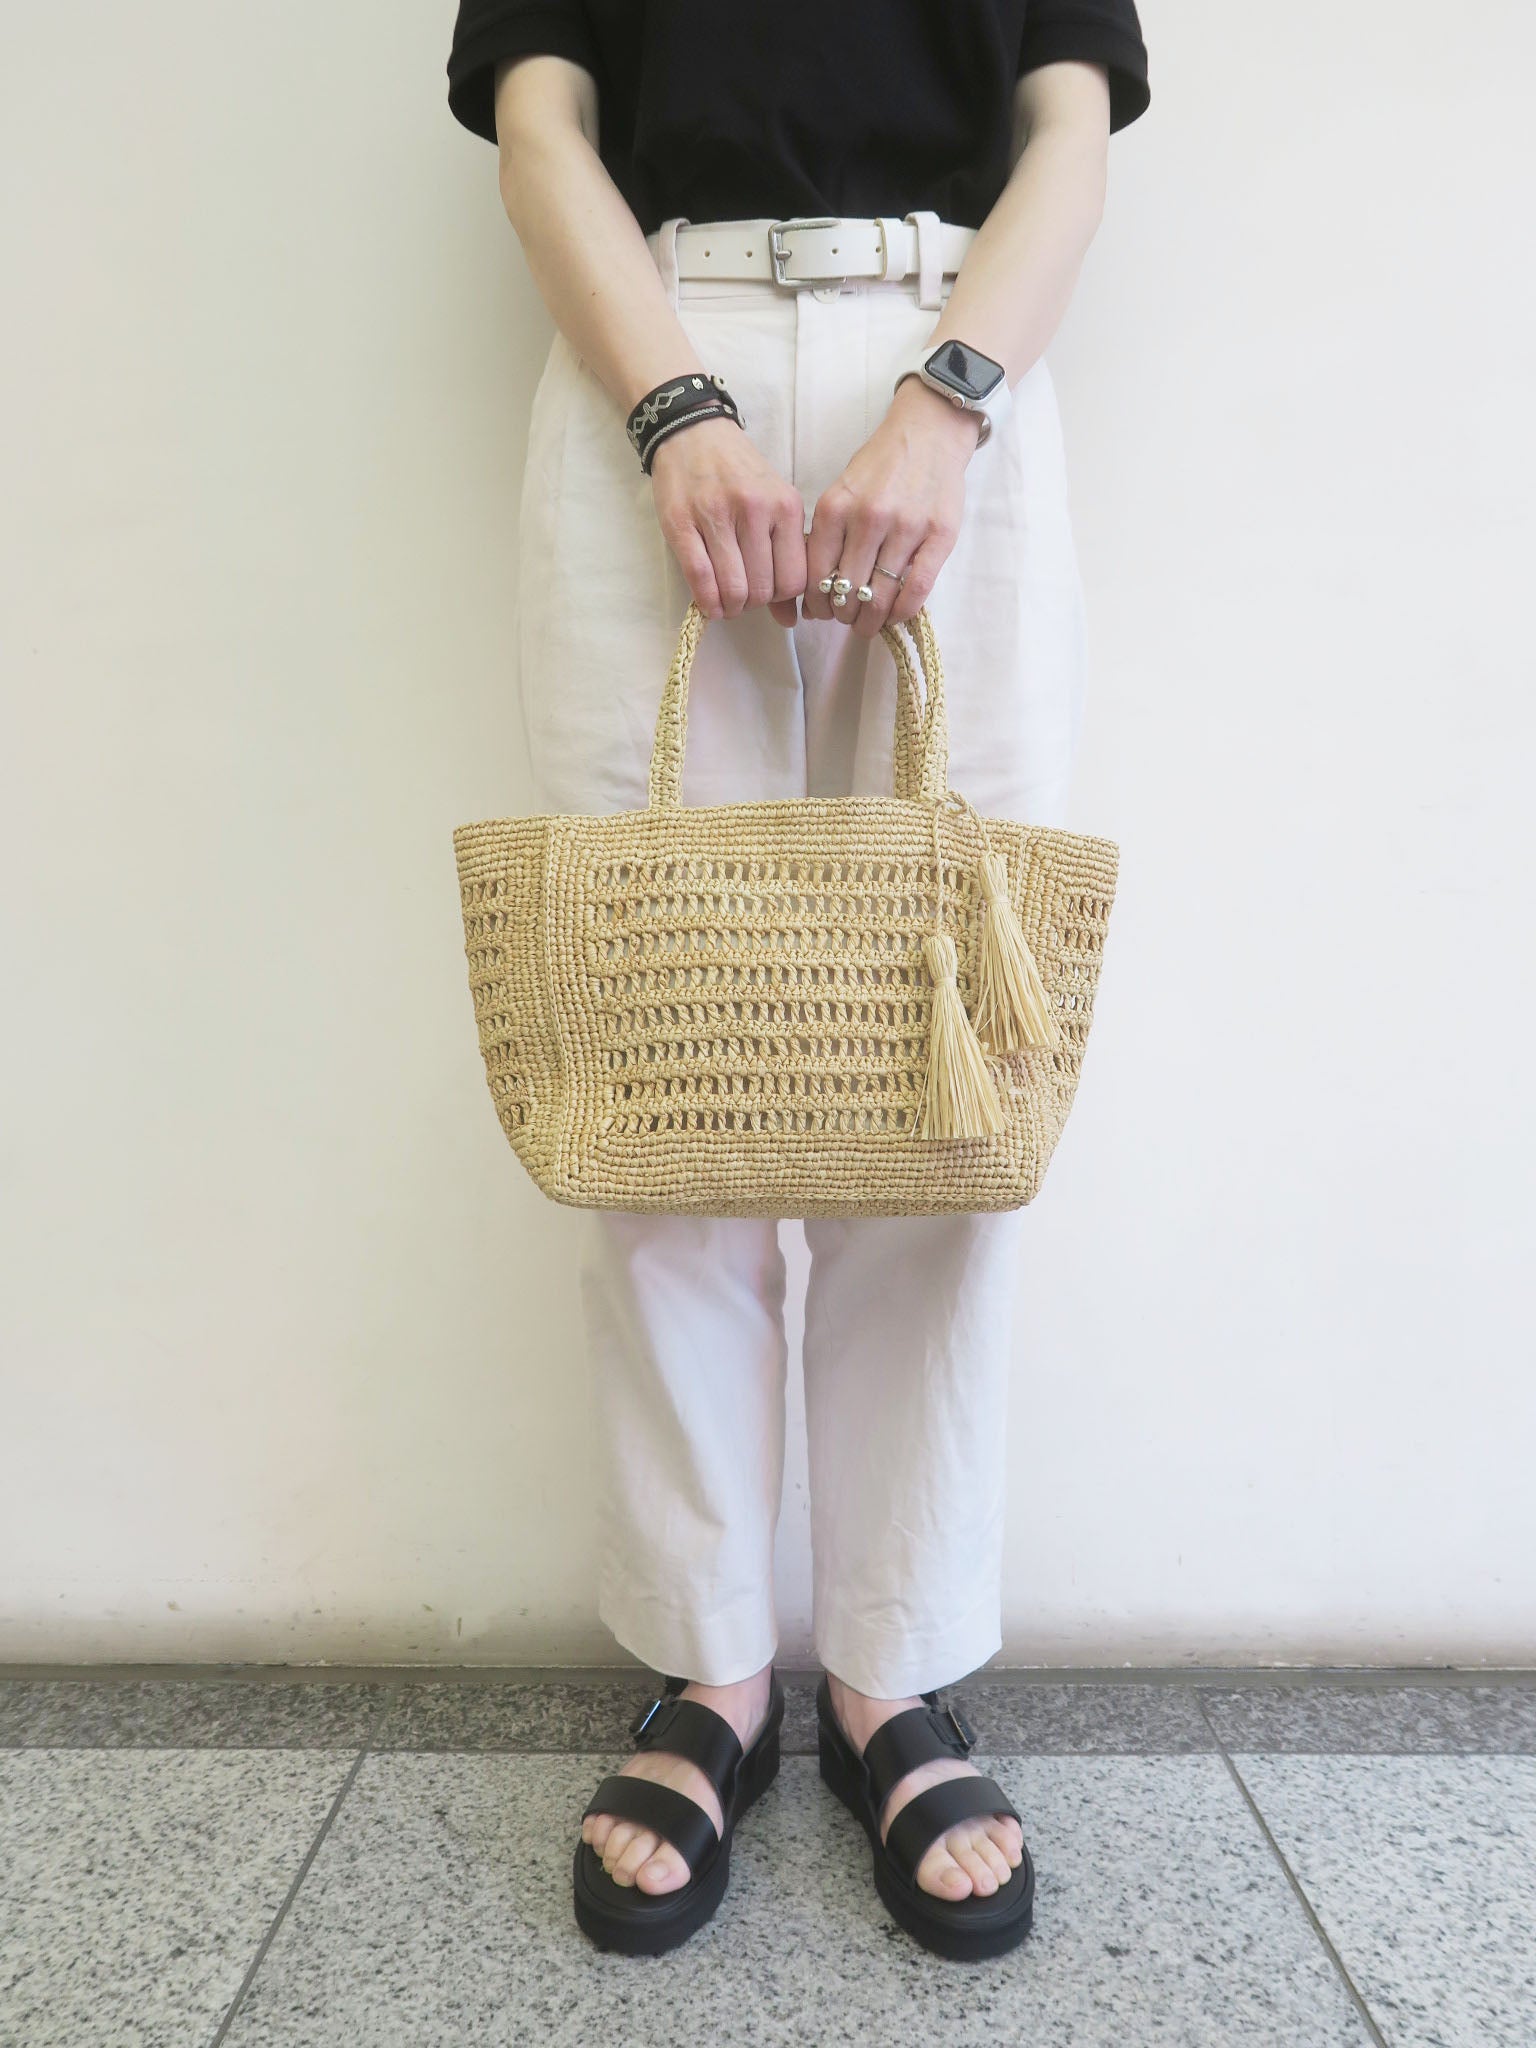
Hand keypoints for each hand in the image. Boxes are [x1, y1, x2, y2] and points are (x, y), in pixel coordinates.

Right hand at [650, 419, 805, 626]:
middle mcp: (755, 510)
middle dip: (753, 603)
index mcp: (785, 506)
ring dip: (730, 607)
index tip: (769, 593)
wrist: (693, 433)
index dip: (781, 597)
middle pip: (763, 589)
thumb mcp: (774, 504)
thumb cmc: (738, 473)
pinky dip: (707, 602)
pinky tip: (709, 603)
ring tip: (726, 600)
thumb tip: (790, 619)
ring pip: (733, 589)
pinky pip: (700, 579)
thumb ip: (786, 557)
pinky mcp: (682, 524)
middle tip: (743, 597)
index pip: (794, 579)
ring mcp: (717, 516)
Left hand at [802, 377, 981, 637]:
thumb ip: (829, 534)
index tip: (821, 612)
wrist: (929, 432)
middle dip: (843, 614)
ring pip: (880, 596)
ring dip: (871, 620)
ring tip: (868, 623)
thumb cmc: (881, 465)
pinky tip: (894, 616)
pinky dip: (901, 612)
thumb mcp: (842, 491)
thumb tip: (817, 588)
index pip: (817, 574)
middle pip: (847, 590)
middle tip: (847, 619)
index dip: (817, 603)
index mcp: (836, 507)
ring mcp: (906, 527)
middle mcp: (868, 518)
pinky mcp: (939, 536)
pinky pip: (916, 589)